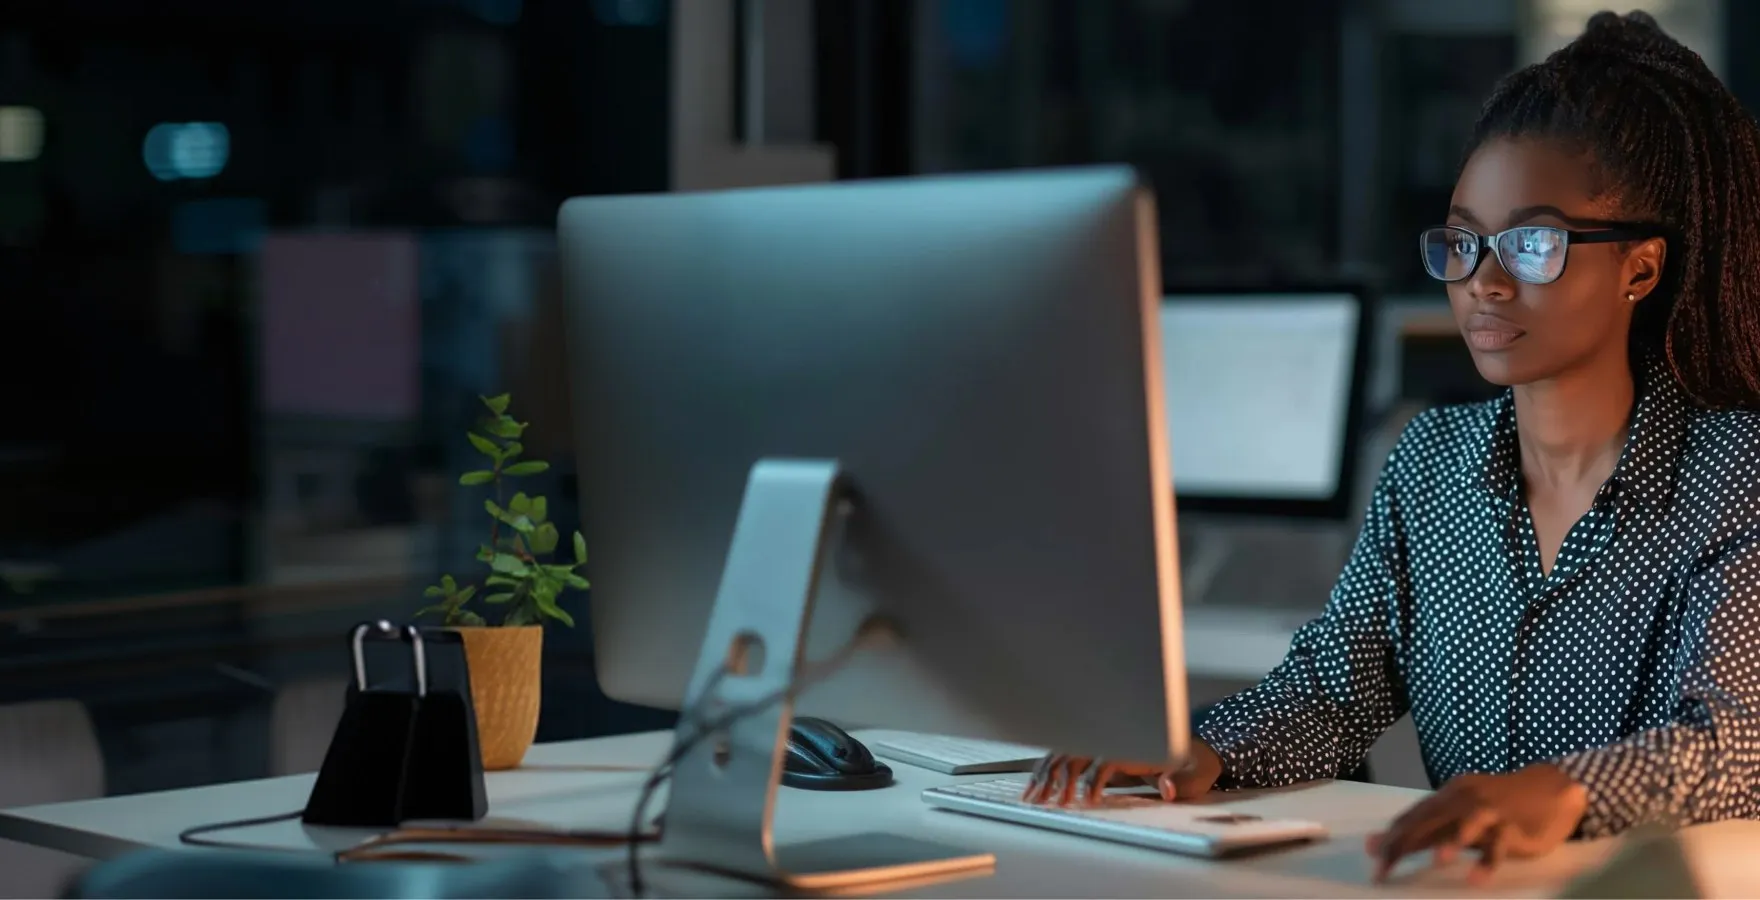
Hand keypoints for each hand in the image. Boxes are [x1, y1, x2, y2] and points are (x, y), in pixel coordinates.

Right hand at [1020, 739, 1223, 805]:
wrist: (1190, 750)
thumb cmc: (1190, 764)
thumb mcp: (1193, 773)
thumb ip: (1180, 782)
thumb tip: (1165, 788)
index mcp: (1132, 744)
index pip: (1103, 760)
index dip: (1092, 781)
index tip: (1086, 802)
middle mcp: (1111, 740)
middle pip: (1075, 755)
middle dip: (1059, 780)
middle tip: (1050, 803)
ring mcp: (1100, 742)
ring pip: (1063, 756)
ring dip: (1045, 776)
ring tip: (1033, 798)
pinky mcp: (1093, 750)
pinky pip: (1062, 757)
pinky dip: (1045, 771)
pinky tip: (1034, 786)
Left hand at [1367, 764, 1586, 884]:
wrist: (1550, 788)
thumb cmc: (1495, 808)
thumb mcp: (1457, 816)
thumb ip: (1422, 830)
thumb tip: (1374, 844)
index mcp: (1447, 796)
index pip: (1412, 817)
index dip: (1391, 836)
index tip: (1371, 857)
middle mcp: (1464, 799)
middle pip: (1430, 821)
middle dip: (1405, 843)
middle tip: (1384, 868)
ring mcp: (1490, 811)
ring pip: (1468, 825)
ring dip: (1454, 841)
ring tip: (1438, 860)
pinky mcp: (1514, 827)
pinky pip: (1500, 845)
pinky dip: (1488, 862)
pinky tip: (1475, 879)